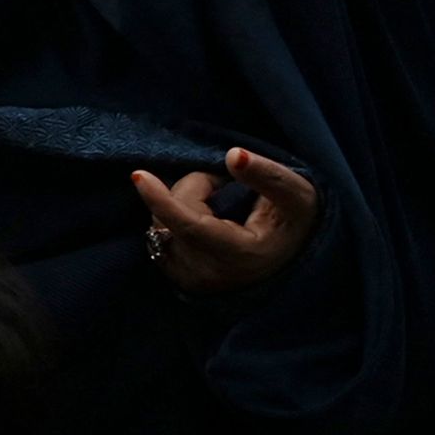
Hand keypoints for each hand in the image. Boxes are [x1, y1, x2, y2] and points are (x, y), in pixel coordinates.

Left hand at [130, 147, 319, 293]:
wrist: (291, 264)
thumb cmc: (294, 226)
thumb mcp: (296, 198)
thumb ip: (268, 176)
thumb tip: (233, 155)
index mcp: (237, 255)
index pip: (189, 225)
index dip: (162, 199)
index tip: (138, 176)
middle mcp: (206, 273)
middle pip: (175, 211)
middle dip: (196, 189)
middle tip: (229, 190)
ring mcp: (187, 279)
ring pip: (160, 222)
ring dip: (184, 204)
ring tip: (221, 210)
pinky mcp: (174, 277)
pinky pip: (157, 235)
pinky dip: (174, 220)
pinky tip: (204, 224)